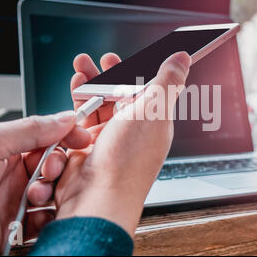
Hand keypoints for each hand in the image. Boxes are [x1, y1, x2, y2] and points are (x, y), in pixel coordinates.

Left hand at [0, 112, 89, 254]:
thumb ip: (31, 129)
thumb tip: (64, 117)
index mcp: (8, 150)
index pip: (50, 140)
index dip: (68, 139)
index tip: (82, 139)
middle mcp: (14, 175)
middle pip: (56, 169)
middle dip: (59, 168)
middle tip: (49, 171)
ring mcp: (15, 202)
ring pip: (53, 196)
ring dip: (51, 195)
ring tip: (33, 197)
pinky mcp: (13, 229)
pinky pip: (42, 224)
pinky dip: (47, 221)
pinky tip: (36, 217)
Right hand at [56, 51, 190, 236]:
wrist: (98, 197)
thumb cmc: (129, 161)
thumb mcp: (153, 110)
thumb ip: (167, 81)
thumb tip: (182, 58)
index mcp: (152, 122)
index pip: (143, 90)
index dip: (131, 72)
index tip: (119, 58)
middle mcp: (131, 131)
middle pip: (117, 95)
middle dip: (104, 75)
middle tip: (92, 60)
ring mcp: (107, 140)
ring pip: (96, 105)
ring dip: (88, 86)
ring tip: (79, 70)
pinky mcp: (85, 148)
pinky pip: (79, 121)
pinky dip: (75, 105)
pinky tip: (74, 94)